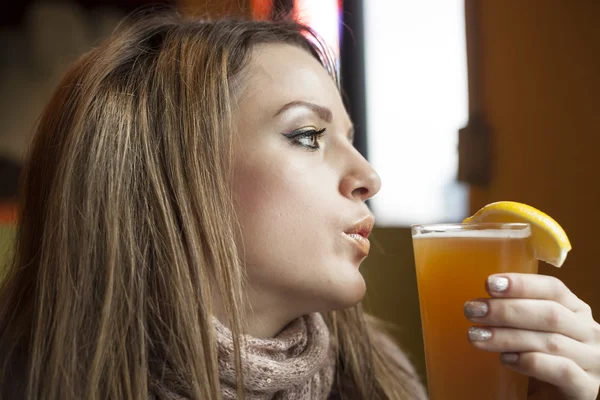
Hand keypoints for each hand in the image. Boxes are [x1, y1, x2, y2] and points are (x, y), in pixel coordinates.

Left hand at [463, 273, 599, 399]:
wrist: (549, 398)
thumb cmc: (534, 360)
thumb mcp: (527, 330)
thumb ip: (514, 314)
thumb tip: (478, 301)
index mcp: (575, 310)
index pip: (554, 288)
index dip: (522, 284)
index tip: (489, 283)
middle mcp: (589, 332)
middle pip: (550, 313)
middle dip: (506, 310)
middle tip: (472, 310)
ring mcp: (592, 361)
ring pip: (551, 341)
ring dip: (508, 336)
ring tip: (476, 336)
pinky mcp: (586, 388)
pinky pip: (562, 370)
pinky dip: (530, 362)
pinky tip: (506, 360)